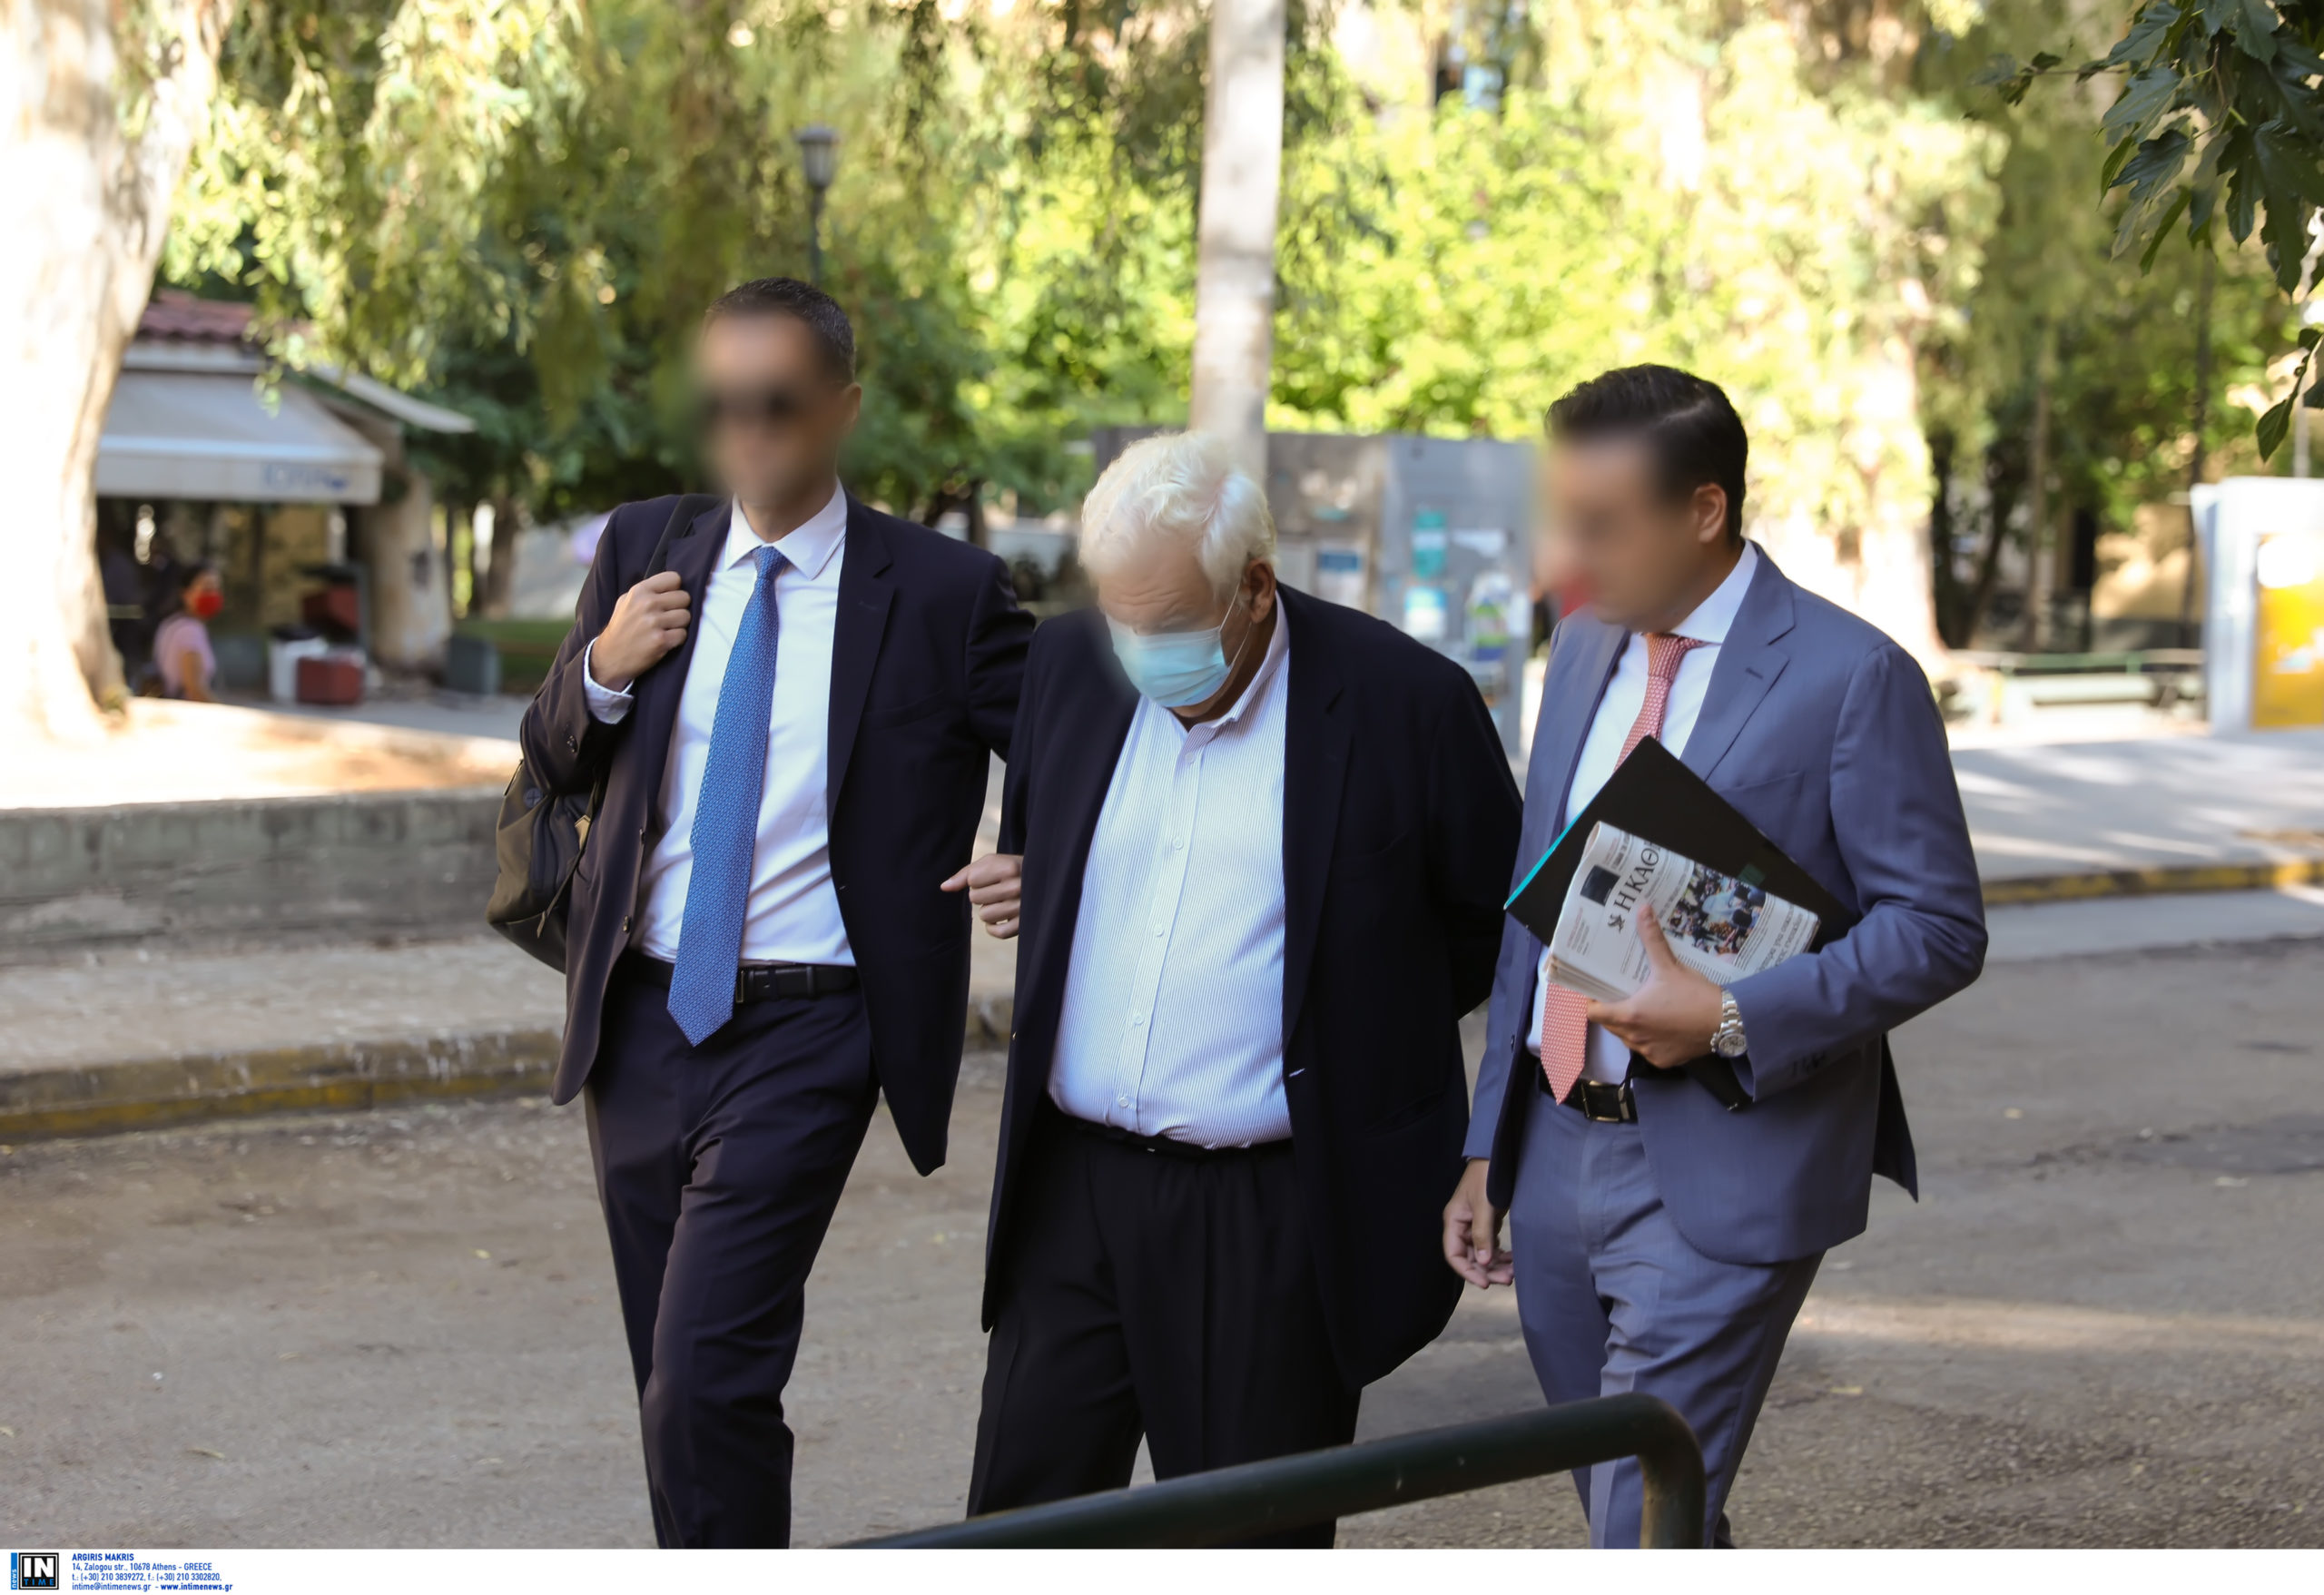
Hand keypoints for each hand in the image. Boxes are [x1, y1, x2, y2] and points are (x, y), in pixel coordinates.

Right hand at [588, 571, 690, 691]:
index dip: (674, 590)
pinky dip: (677, 639)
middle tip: (668, 617)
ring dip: (679, 625)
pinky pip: (683, 634)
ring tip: (665, 629)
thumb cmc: (622, 628)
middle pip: (684, 597)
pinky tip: (665, 640)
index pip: (674, 578)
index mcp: (639, 591)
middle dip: (679, 608)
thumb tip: (671, 585)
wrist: (609, 656)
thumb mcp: (626, 601)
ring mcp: (654, 622)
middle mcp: (647, 604)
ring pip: (686, 616)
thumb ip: (647, 591)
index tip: (668, 599)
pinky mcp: (661, 641)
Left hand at [942, 851, 1022, 938]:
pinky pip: (997, 932)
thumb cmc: (1012, 869)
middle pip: (975, 898)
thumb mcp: (992, 863)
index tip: (992, 877)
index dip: (977, 880)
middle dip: (983, 895)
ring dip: (989, 910)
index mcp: (1008, 868)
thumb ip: (966, 873)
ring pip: (984, 916)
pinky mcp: (1024, 924)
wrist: (1045, 879)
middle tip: (998, 890)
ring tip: (1002, 902)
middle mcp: (1017, 887)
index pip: (971, 881)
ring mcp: (1022, 907)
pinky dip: (994, 928)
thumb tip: (944, 887)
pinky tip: (1000, 919)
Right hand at [1442, 1158, 1510, 1288]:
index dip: (1467, 1272)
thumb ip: (1482, 1233)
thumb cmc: (1486, 1177)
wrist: (1496, 1157)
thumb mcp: (1484, 1205)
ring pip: (1482, 1254)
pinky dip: (1501, 1255)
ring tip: (1513, 1272)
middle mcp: (1462, 1226)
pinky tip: (1512, 1260)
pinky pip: (1491, 1245)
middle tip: (1507, 1279)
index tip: (1485, 1283)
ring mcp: (1474, 1225)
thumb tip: (1483, 1262)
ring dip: (1496, 1265)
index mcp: (1454, 1221)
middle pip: (1470, 1258)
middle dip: (1487, 1271)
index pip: (1454, 1255)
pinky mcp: (1487, 1223)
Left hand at [1587, 911, 1722, 1068]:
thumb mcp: (1670, 965)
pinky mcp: (1664, 1061)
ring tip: (1642, 1006)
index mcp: (1630, 1015)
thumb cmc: (1693, 994)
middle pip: (1611, 1026)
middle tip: (1622, 993)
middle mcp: (1634, 1037)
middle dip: (1613, 1010)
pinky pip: (1648, 1049)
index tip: (1599, 990)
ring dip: (1631, 1025)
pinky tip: (1661, 1024)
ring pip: (1629, 1039)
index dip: (1593, 1002)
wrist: (1726, 1022)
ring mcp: (1649, 1052)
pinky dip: (1650, 1038)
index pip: (1594, 1013)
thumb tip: (1642, 909)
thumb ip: (1652, 938)